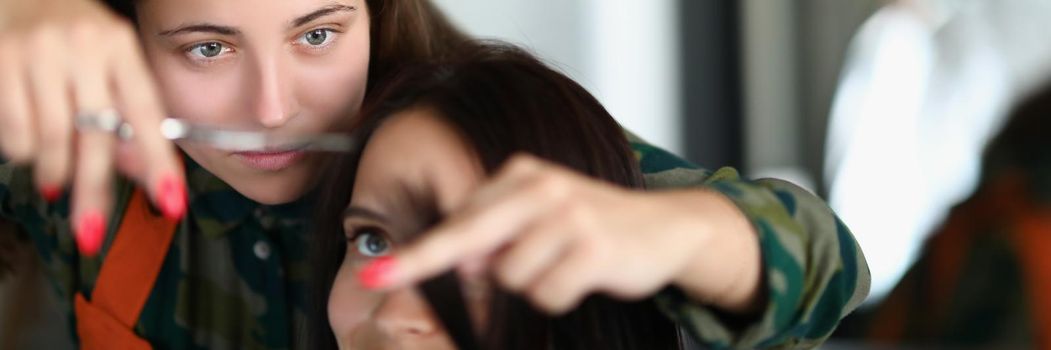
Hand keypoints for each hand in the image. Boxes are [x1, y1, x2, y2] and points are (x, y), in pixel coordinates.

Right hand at [0, 0, 184, 255]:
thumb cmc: (75, 38)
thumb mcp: (110, 64)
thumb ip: (127, 115)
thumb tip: (143, 171)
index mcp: (120, 47)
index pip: (147, 114)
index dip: (159, 162)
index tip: (171, 202)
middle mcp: (83, 48)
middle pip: (95, 136)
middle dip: (94, 192)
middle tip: (92, 233)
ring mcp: (39, 53)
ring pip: (52, 140)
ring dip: (55, 173)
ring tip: (57, 181)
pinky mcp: (2, 61)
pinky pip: (16, 133)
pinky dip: (25, 153)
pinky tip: (31, 149)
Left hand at [360, 154, 764, 314]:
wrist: (665, 227)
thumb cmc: (593, 224)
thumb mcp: (542, 217)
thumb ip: (499, 234)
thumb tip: (465, 264)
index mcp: (522, 175)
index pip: (459, 219)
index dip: (418, 253)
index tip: (378, 272)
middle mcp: (541, 188)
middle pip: (468, 238)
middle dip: (424, 261)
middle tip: (381, 279)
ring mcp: (568, 216)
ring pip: (511, 278)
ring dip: (533, 285)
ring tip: (566, 265)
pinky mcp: (593, 247)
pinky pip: (547, 294)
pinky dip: (560, 296)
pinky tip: (585, 275)